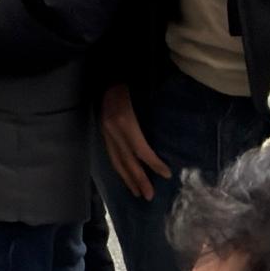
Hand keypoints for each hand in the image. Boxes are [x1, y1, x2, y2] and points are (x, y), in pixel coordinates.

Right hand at [98, 81, 165, 199]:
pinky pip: (111, 154)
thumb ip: (153, 116)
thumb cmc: (128, 83)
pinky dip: (119, 167)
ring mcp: (105, 131)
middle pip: (126, 160)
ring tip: (136, 192)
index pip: (141, 149)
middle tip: (148, 196)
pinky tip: (125, 175)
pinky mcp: (102, 131)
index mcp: (124, 122)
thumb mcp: (144, 96)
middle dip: (138, 179)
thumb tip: (167, 139)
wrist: (105, 74)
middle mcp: (113, 130)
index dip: (153, 164)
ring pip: (116, 160)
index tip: (167, 175)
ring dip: (126, 178)